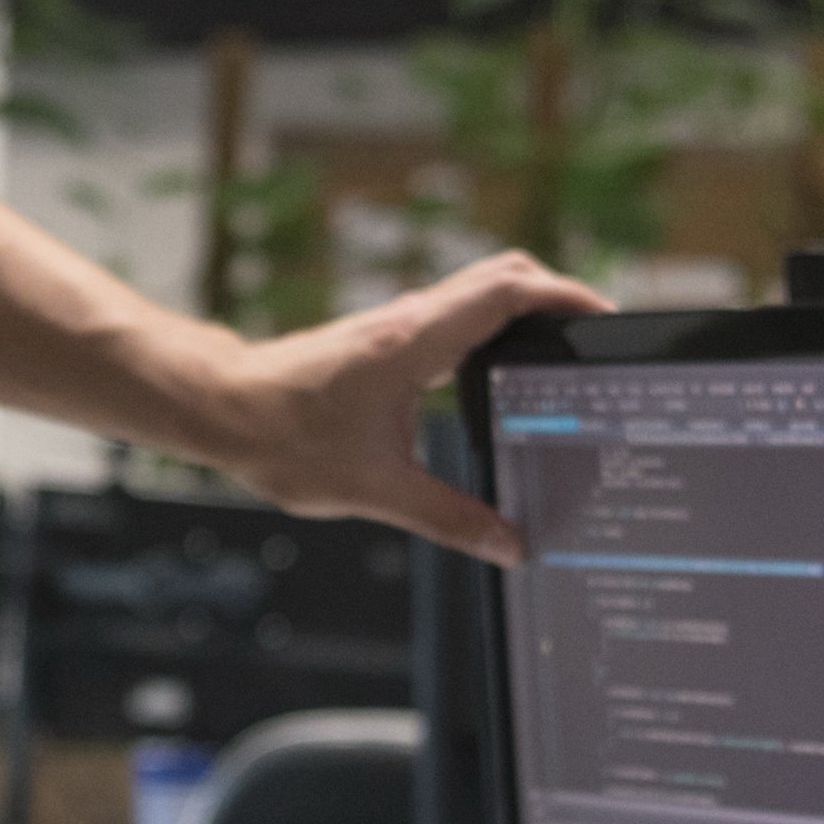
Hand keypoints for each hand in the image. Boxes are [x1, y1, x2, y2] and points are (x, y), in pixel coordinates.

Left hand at [211, 250, 607, 561]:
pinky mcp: (382, 340)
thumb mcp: (376, 491)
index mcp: (415, 342)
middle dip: (558, 297)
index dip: (566, 294)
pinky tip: (499, 374)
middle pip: (504, 277)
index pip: (509, 290)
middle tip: (595, 336)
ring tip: (562, 353)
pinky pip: (453, 317)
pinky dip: (490, 329)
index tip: (604, 318)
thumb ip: (449, 519)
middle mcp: (409, 321)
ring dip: (524, 311)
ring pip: (476, 293)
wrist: (219, 408)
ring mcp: (395, 326)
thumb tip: (508, 545)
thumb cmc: (283, 436)